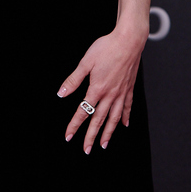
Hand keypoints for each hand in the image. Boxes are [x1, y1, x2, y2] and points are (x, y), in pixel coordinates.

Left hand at [57, 27, 144, 152]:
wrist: (128, 41)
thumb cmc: (106, 48)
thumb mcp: (86, 62)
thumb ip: (73, 79)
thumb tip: (61, 93)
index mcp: (97, 89)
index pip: (83, 111)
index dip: (74, 125)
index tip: (68, 136)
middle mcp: (110, 94)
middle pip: (99, 120)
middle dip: (91, 136)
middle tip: (86, 150)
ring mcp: (121, 92)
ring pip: (114, 118)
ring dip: (108, 132)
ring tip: (104, 144)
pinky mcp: (129, 88)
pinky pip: (127, 107)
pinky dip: (125, 117)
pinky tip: (124, 125)